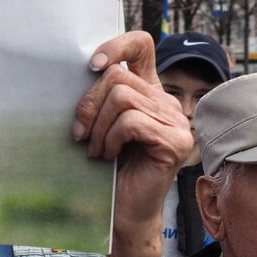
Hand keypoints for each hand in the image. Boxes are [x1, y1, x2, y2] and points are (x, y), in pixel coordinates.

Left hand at [73, 32, 194, 213]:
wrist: (123, 211)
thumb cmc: (108, 169)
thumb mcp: (100, 123)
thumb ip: (101, 96)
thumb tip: (82, 71)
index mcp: (149, 91)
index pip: (141, 45)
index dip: (116, 45)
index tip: (93, 65)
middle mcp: (167, 102)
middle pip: (119, 75)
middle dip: (90, 103)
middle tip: (80, 133)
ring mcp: (176, 121)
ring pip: (122, 98)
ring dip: (98, 126)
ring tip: (96, 149)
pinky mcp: (174, 141)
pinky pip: (131, 122)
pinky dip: (111, 138)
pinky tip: (108, 156)